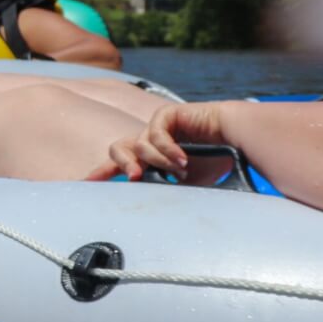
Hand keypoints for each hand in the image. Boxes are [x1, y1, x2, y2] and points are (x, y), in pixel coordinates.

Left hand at [86, 102, 229, 181]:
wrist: (235, 138)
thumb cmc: (215, 159)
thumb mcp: (187, 181)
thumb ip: (167, 187)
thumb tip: (153, 206)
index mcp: (151, 155)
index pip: (119, 162)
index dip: (102, 171)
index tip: (86, 183)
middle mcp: (149, 140)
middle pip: (118, 148)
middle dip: (124, 164)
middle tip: (137, 177)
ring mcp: (156, 126)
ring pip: (139, 145)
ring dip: (160, 161)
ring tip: (181, 169)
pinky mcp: (166, 115)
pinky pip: (155, 135)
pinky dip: (167, 150)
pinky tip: (183, 159)